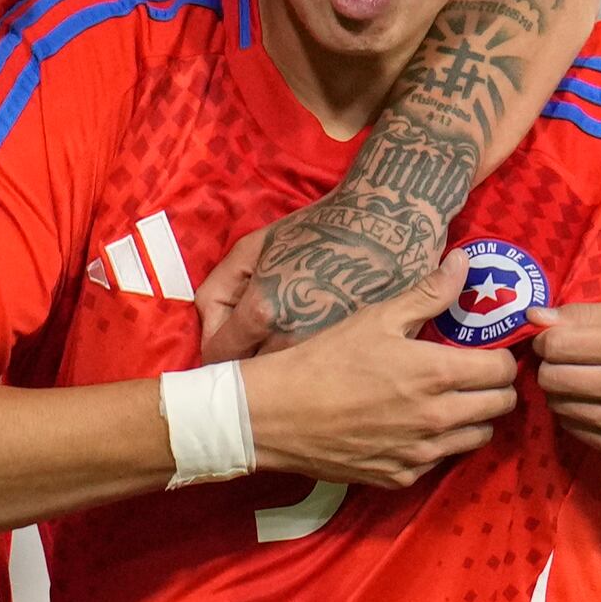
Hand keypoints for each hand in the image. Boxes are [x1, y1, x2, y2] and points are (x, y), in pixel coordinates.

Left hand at [195, 188, 437, 362]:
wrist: (390, 217)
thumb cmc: (321, 225)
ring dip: (287, 373)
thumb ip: (219, 288)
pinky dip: (323, 370)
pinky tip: (328, 352)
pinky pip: (330, 376)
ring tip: (293, 350)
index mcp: (263, 310)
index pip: (219, 356)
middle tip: (257, 346)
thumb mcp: (256, 244)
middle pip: (253, 377)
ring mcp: (332, 353)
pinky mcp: (364, 356)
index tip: (227, 341)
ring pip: (292, 384)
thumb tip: (210, 324)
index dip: (216, 346)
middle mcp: (293, 339)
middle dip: (250, 363)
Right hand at [239, 256, 520, 487]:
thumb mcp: (377, 318)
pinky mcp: (402, 476)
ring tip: (450, 399)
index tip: (489, 350)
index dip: (503, 357)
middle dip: (496, 387)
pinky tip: (416, 425)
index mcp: (438, 373)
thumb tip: (463, 261)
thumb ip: (429, 293)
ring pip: (478, 437)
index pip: (504, 370)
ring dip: (474, 417)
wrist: (277, 415)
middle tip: (474, 374)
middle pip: (501, 406)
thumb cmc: (326, 359)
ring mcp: (422, 452)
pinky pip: (441, 460)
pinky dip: (439, 443)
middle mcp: (438, 418)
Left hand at [532, 296, 600, 460]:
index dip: (547, 340)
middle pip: (555, 378)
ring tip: (578, 381)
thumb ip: (586, 313)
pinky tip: (591, 402)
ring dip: (561, 392)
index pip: (558, 345)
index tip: (555, 340)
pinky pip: (578, 432)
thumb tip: (534, 318)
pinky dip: (575, 415)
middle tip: (564, 361)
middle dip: (550, 366)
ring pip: (562, 408)